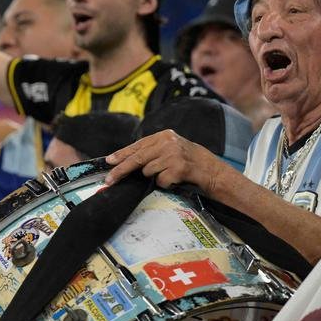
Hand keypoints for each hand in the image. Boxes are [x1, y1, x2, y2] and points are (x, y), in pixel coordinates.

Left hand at [104, 129, 230, 191]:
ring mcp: (174, 155)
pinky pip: (160, 181)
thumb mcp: (170, 149)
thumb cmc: (188, 161)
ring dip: (155, 177)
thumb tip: (125, 161)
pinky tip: (176, 180)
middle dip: (121, 171)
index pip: (137, 146)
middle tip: (109, 180)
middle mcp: (168, 142)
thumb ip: (152, 152)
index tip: (109, 162)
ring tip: (169, 174)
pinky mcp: (178, 168)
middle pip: (137, 158)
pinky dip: (165, 184)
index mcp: (164, 135)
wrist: (212, 170)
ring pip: (148, 171)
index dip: (121, 155)